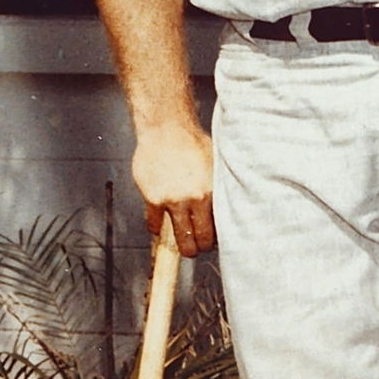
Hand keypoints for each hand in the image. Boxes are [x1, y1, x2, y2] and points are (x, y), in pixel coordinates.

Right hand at [132, 120, 216, 255]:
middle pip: (198, 239)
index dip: (214, 239)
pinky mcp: (152, 198)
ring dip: (182, 246)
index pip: (216, 229)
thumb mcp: (214, 165)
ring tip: (185, 247)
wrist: (166, 129)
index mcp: (210, 192)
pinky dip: (156, 228)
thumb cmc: (192, 142)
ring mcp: (171, 201)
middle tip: (198, 249)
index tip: (213, 241)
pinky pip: (153, 224)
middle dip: (199, 248)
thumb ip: (217, 188)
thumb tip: (226, 207)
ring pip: (178, 238)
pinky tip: (160, 228)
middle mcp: (192, 200)